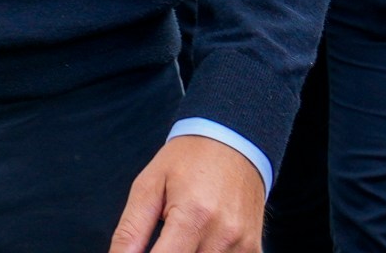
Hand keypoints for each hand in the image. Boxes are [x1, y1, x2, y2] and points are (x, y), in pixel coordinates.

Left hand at [109, 134, 263, 252]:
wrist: (234, 144)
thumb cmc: (187, 161)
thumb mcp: (148, 186)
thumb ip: (131, 229)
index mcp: (194, 216)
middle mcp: (224, 236)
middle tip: (158, 240)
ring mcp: (243, 246)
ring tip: (178, 237)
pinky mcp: (254, 250)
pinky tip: (198, 241)